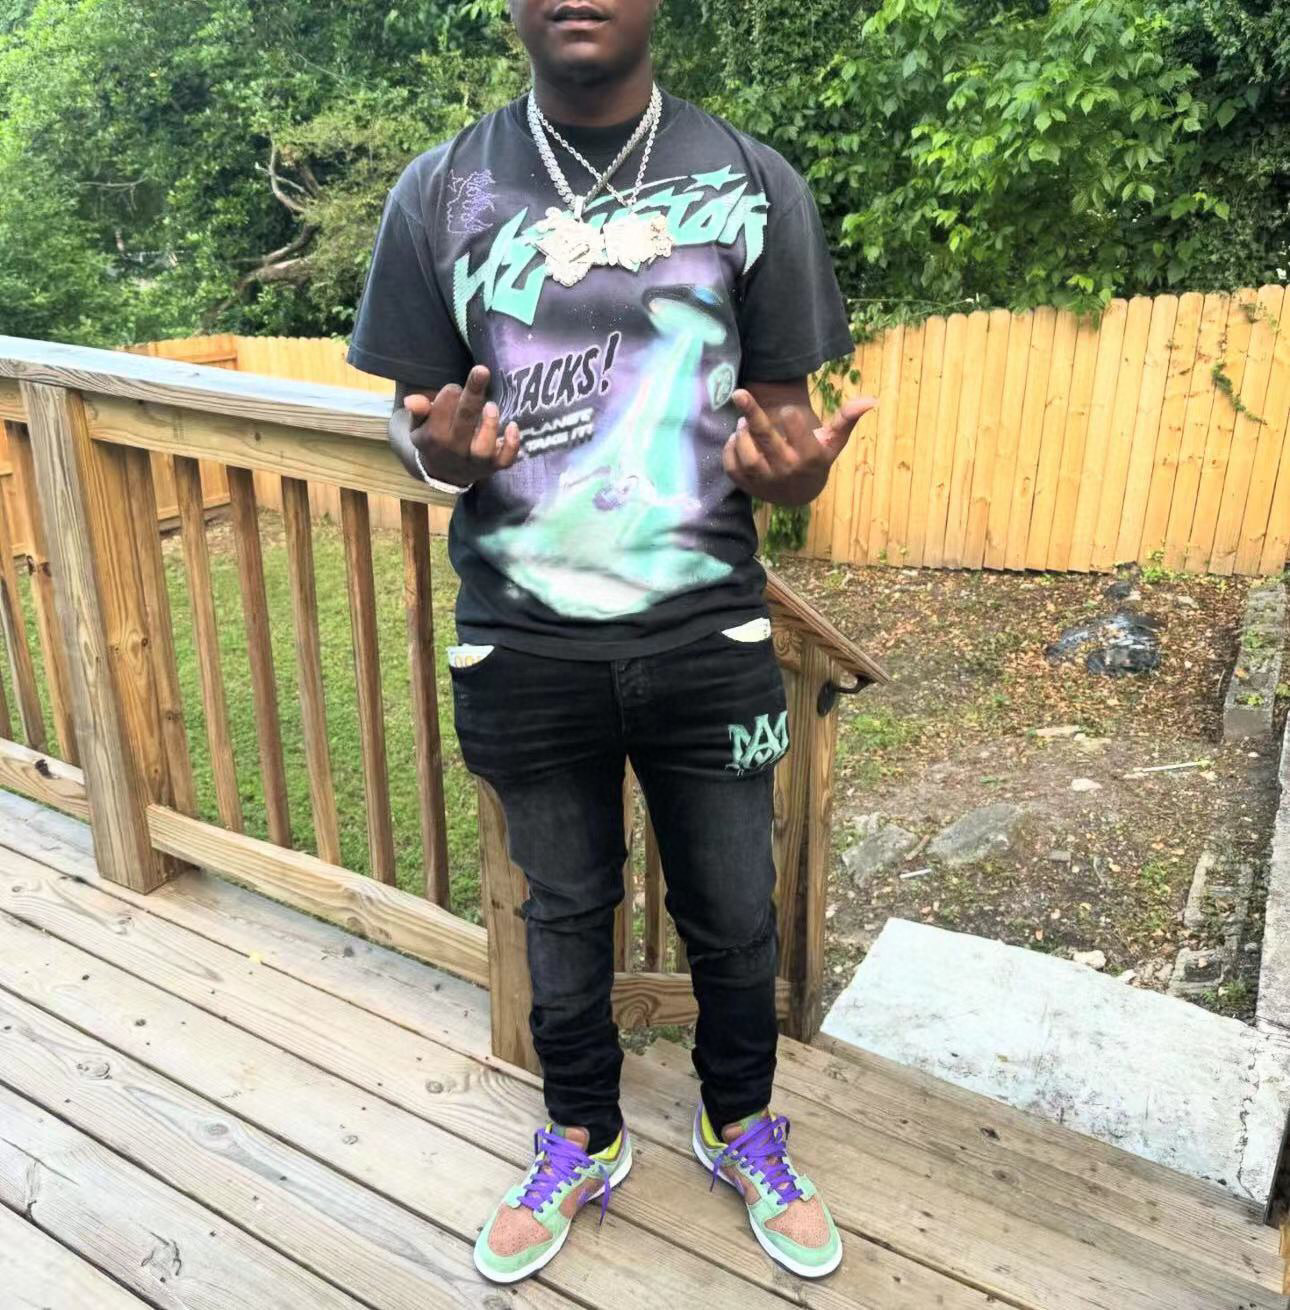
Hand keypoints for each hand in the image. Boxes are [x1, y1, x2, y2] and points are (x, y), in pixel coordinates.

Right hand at [396, 365, 520, 487]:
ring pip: (484, 447)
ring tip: (491, 405)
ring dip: (490, 423)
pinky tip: (513, 426)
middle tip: (481, 370)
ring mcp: (475, 461)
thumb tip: (412, 399)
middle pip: (465, 421)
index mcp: (434, 436)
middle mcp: (454, 450)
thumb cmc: (433, 439)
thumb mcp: (419, 426)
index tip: (454, 390)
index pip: (442, 408)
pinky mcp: (493, 467)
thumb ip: (418, 411)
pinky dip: (512, 445)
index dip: (451, 392)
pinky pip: (506, 460)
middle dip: (473, 393)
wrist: (445, 472)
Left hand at [722, 389, 877, 506]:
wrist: (799, 494)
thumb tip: (871, 400)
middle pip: (765, 441)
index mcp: (809, 458)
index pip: (799, 435)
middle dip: (753, 414)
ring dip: (741, 435)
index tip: (789, 410)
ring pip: (747, 455)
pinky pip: (732, 467)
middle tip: (739, 393)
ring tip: (744, 423)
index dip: (792, 419)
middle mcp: (786, 470)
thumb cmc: (817, 459)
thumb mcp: (833, 442)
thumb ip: (846, 419)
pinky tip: (737, 439)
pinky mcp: (746, 485)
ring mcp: (764, 480)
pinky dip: (729, 450)